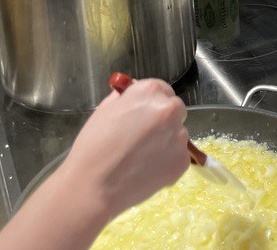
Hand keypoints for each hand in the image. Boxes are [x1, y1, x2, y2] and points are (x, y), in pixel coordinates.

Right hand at [57, 79, 188, 217]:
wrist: (94, 186)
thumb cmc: (93, 145)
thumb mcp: (105, 110)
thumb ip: (127, 99)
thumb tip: (137, 98)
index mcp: (150, 92)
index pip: (162, 90)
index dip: (153, 103)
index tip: (145, 115)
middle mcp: (170, 110)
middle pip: (175, 110)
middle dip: (164, 120)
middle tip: (145, 137)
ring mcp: (179, 136)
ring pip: (177, 134)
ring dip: (166, 141)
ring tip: (141, 158)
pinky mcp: (183, 161)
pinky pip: (178, 157)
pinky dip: (167, 163)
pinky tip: (146, 171)